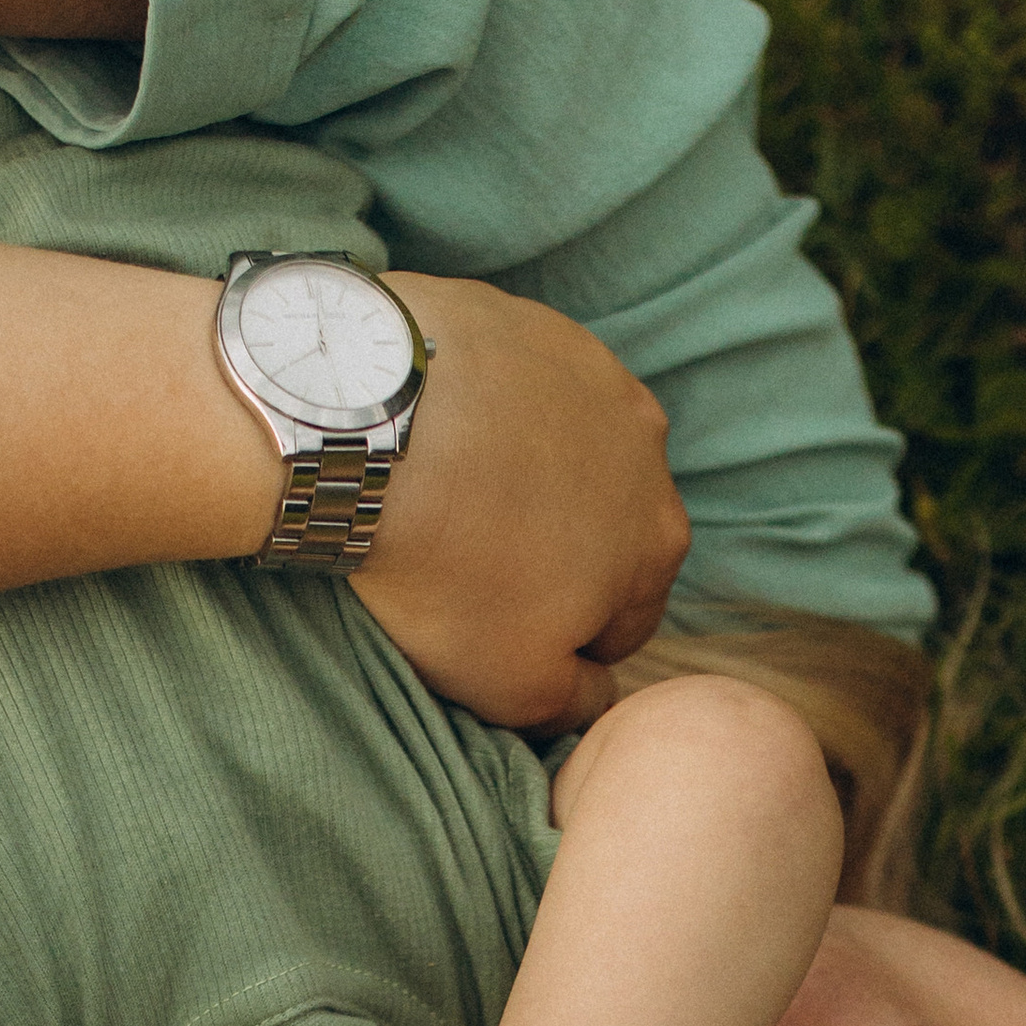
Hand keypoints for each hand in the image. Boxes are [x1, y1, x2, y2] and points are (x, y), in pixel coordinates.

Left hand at [350, 276, 690, 733]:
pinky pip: (522, 387)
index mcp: (660, 542)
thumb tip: (597, 693)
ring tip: (447, 493)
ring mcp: (593, 374)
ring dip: (527, 476)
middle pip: (604, 526)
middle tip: (465, 561)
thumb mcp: (509, 682)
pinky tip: (435, 432)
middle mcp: (651, 449)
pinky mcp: (531, 322)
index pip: (625, 619)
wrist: (365, 429)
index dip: (560, 638)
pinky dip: (491, 413)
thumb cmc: (443, 565)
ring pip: (568, 452)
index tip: (493, 627)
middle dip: (551, 551)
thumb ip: (573, 703)